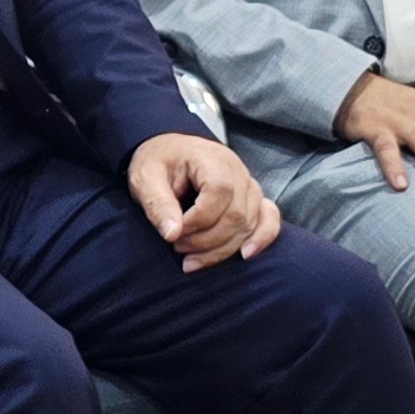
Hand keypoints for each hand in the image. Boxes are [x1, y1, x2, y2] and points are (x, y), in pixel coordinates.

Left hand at [126, 130, 283, 269]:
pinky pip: (269, 219)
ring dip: (221, 248)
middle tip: (177, 247)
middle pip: (236, 214)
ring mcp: (248, 185)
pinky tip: (244, 255)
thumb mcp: (145, 178)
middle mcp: (237, 170)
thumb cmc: (158, 163)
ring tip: (191, 259)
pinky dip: (260, 239)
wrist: (169, 154)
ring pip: (248, 224)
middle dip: (205, 240)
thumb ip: (157, 204)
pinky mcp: (253, 200)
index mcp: (211, 158)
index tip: (174, 233)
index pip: (218, 192)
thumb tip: (172, 234)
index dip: (198, 219)